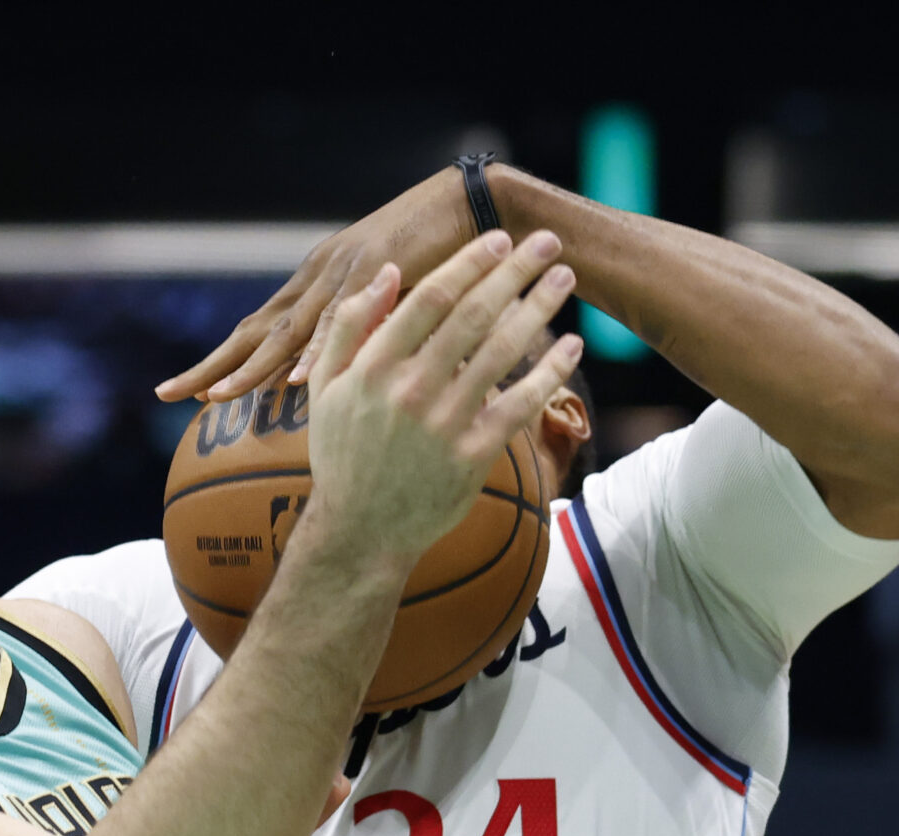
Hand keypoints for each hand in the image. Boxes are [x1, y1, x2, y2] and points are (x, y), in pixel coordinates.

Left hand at [157, 169, 476, 403]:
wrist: (475, 208)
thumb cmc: (439, 262)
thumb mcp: (393, 309)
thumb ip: (368, 340)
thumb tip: (356, 384)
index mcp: (318, 289)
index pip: (261, 334)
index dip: (225, 364)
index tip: (191, 396)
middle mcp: (317, 279)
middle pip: (255, 332)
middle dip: (212, 367)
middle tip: (168, 395)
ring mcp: (341, 274)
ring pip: (287, 330)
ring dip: (254, 366)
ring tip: (220, 398)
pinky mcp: (374, 271)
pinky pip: (342, 318)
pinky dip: (320, 348)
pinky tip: (298, 378)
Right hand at [291, 229, 583, 569]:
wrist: (361, 533)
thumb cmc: (344, 455)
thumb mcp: (326, 390)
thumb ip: (349, 328)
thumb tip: (387, 272)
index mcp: (373, 368)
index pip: (429, 297)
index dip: (470, 263)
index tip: (498, 238)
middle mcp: (410, 391)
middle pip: (473, 314)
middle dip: (514, 271)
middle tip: (548, 242)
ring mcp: (443, 425)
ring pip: (501, 352)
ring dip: (538, 309)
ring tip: (565, 279)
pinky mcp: (472, 457)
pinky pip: (520, 405)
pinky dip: (549, 372)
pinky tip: (571, 346)